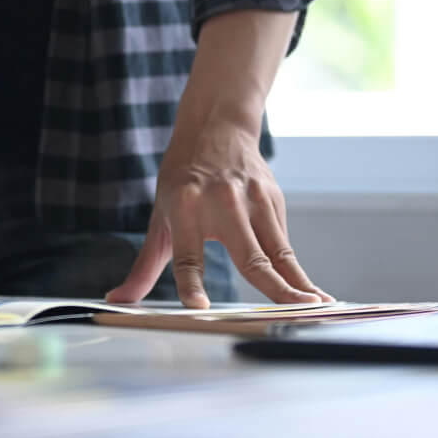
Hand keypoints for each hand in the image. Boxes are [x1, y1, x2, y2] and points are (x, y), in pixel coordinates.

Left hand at [107, 116, 328, 308]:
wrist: (216, 126)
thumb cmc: (182, 178)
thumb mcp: (160, 216)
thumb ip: (145, 265)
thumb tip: (118, 300)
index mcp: (184, 209)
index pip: (187, 255)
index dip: (191, 283)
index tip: (199, 308)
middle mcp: (222, 203)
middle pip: (250, 256)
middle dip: (274, 287)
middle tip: (294, 312)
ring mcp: (253, 200)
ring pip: (279, 252)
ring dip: (299, 283)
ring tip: (318, 308)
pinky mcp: (274, 200)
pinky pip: (285, 243)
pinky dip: (297, 270)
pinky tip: (311, 292)